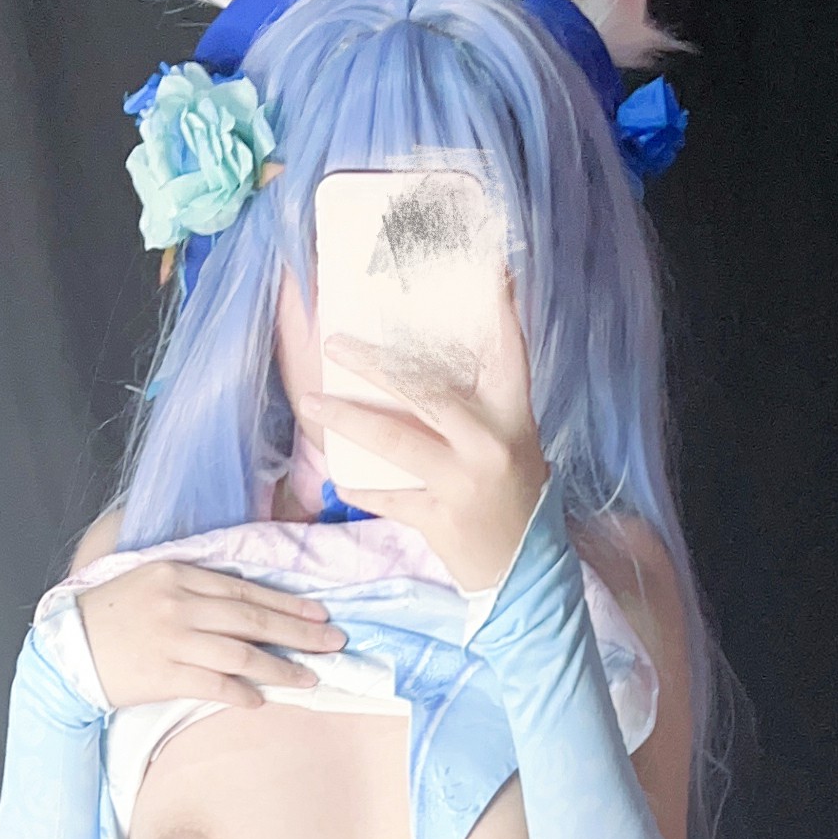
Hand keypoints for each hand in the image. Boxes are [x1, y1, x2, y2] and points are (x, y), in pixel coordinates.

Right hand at [74, 559, 343, 712]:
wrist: (65, 648)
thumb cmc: (112, 614)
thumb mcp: (152, 580)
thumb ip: (196, 585)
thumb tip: (247, 599)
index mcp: (179, 574)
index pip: (246, 589)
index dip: (287, 602)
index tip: (320, 614)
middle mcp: (179, 603)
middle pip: (252, 619)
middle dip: (299, 632)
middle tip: (334, 643)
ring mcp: (172, 640)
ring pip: (240, 653)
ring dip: (280, 667)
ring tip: (310, 677)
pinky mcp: (163, 674)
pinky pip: (212, 684)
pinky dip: (240, 692)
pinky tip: (261, 700)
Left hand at [311, 289, 550, 593]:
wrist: (526, 572)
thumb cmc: (513, 495)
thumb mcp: (512, 441)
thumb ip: (478, 403)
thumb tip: (422, 358)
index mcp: (513, 415)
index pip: (507, 350)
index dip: (496, 306)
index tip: (483, 266)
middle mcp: (490, 443)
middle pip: (426, 390)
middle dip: (375, 365)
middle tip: (334, 342)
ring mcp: (465, 483)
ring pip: (395, 441)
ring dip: (347, 419)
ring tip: (311, 402)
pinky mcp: (442, 520)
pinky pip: (389, 497)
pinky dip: (362, 488)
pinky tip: (340, 480)